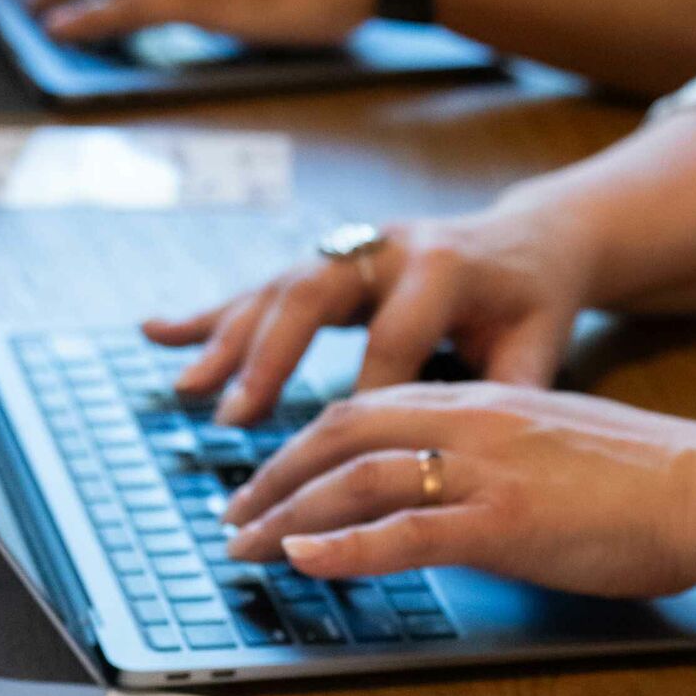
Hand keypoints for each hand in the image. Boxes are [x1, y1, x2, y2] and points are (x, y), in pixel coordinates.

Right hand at [144, 203, 594, 424]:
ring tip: (189, 391)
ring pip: (277, 290)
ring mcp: (351, 250)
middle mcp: (388, 248)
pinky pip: (260, 287)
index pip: (395, 336)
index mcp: (445, 267)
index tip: (345, 457)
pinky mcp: (327, 262)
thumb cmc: (534, 304)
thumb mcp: (540, 345)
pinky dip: (209, 315)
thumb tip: (478, 457)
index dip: (368, 394)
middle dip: (270, 358)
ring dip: (228, 342)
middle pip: (314, 297)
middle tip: (236, 418)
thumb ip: (508, 394)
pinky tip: (156, 333)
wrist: (533, 238)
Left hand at [213, 378, 695, 590]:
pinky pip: (403, 531)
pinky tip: (303, 559)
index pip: (367, 408)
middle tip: (233, 516)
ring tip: (246, 546)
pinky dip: (343, 547)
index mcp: (484, 401)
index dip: (303, 444)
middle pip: (341, 433)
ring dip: (288, 514)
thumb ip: (494, 463)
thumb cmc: (647, 482)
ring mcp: (485, 470)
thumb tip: (451, 502)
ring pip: (356, 479)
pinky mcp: (504, 520)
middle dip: (275, 476)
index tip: (268, 480)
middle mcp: (473, 422)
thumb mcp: (554, 451)